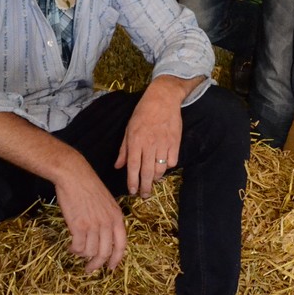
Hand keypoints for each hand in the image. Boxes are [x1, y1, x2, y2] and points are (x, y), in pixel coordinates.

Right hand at [52, 161, 128, 272]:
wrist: (74, 175)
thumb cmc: (88, 186)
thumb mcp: (106, 202)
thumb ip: (108, 220)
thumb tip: (103, 239)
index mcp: (117, 217)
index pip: (121, 245)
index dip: (116, 259)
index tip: (110, 267)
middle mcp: (107, 223)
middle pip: (104, 253)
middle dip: (96, 264)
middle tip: (89, 269)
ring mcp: (94, 226)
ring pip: (90, 252)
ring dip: (82, 255)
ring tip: (75, 251)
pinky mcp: (79, 226)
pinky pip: (78, 247)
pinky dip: (74, 250)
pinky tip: (70, 246)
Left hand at [115, 78, 185, 197]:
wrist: (163, 99)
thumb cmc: (143, 113)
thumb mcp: (128, 129)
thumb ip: (124, 149)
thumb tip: (118, 166)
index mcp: (136, 141)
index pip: (133, 167)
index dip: (132, 181)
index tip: (132, 191)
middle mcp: (149, 144)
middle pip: (147, 172)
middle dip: (145, 187)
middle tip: (144, 195)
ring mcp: (163, 144)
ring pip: (161, 169)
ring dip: (156, 178)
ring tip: (153, 180)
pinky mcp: (175, 142)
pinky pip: (172, 162)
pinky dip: (168, 167)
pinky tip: (164, 165)